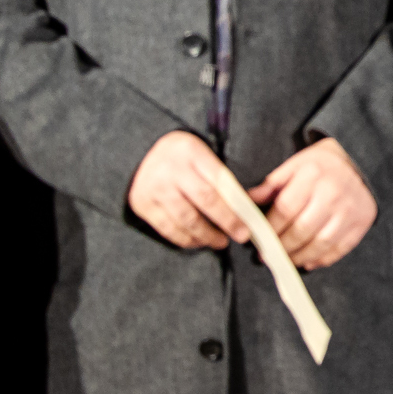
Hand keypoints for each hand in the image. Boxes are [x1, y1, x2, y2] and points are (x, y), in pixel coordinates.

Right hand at [126, 131, 252, 250]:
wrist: (141, 153)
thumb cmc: (183, 157)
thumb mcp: (204, 154)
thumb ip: (224, 179)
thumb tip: (251, 205)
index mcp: (191, 151)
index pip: (220, 182)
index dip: (236, 206)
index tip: (248, 223)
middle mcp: (170, 169)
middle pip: (205, 201)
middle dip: (226, 222)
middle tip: (240, 236)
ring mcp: (154, 188)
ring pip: (186, 219)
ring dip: (206, 235)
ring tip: (220, 241)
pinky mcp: (142, 204)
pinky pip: (168, 228)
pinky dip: (185, 239)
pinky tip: (198, 241)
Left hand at [249, 138, 376, 269]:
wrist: (359, 160)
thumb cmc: (321, 164)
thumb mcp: (295, 165)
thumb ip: (271, 184)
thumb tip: (246, 202)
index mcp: (312, 176)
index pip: (285, 210)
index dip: (269, 228)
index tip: (257, 239)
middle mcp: (333, 193)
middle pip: (301, 230)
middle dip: (280, 247)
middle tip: (267, 255)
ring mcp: (350, 210)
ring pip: (319, 244)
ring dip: (299, 257)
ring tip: (285, 260)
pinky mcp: (362, 222)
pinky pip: (340, 249)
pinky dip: (322, 259)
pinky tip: (308, 260)